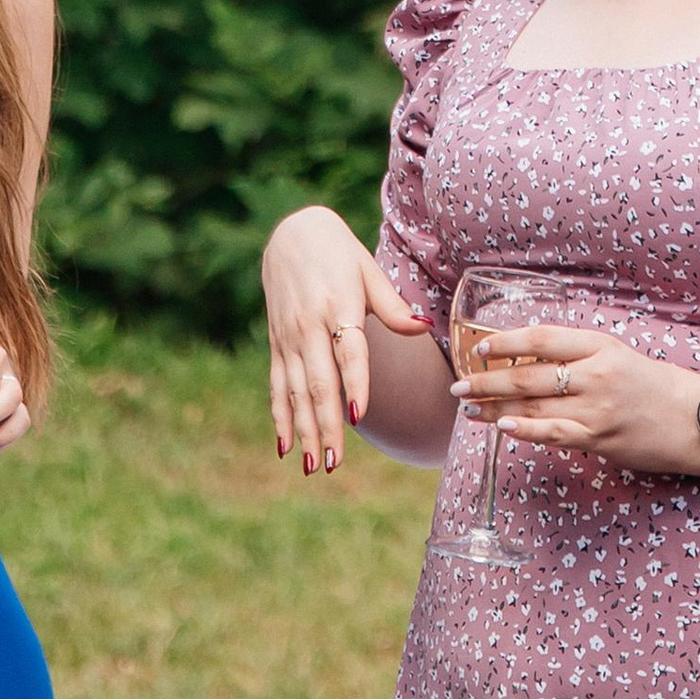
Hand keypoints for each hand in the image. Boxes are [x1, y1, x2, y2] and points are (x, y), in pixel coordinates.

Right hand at [262, 204, 427, 474]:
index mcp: (337, 305)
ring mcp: (289, 337)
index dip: (354, 384)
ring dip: (304, 431)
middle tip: (334, 463)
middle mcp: (309, 325)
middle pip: (319, 382)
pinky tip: (285, 445)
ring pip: (296, 391)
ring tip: (313, 465)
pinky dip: (280, 416)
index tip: (358, 417)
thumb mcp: (367, 270)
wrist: (291, 233)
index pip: (349, 352)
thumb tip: (423, 328)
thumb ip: (392, 306)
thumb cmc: (339, 252)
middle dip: (326, 426)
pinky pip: (277, 385)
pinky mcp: (276, 343)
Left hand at [461, 323, 699, 479]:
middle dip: (487, 380)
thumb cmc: (659, 387)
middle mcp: (595, 374)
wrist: (699, 421)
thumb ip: (581, 358)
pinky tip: (501, 428)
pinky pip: (553, 433)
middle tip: (459, 386)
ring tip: (468, 410)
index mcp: (600, 346)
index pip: (541, 337)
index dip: (506, 341)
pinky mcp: (600, 438)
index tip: (479, 348)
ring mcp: (597, 408)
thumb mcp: (620, 357)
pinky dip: (524, 429)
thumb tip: (532, 363)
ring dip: (494, 407)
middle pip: (528, 374)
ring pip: (533, 404)